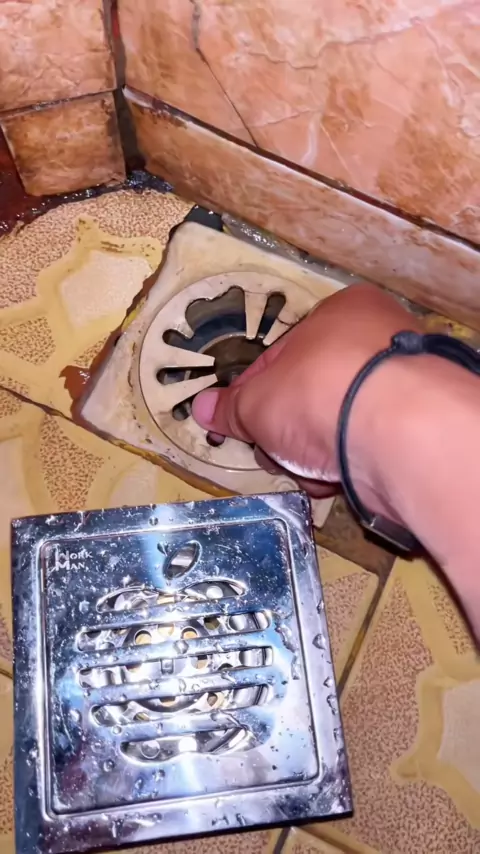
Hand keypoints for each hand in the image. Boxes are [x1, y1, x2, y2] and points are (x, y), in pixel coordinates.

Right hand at [192, 283, 422, 511]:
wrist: (397, 433)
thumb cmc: (319, 392)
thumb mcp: (257, 401)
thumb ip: (231, 408)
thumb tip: (204, 409)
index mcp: (340, 314)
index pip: (282, 354)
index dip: (254, 392)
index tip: (240, 421)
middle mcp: (377, 342)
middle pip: (310, 394)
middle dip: (285, 431)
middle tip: (274, 450)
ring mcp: (399, 387)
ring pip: (334, 427)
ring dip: (311, 455)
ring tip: (306, 468)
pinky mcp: (414, 430)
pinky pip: (362, 449)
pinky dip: (343, 467)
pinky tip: (333, 477)